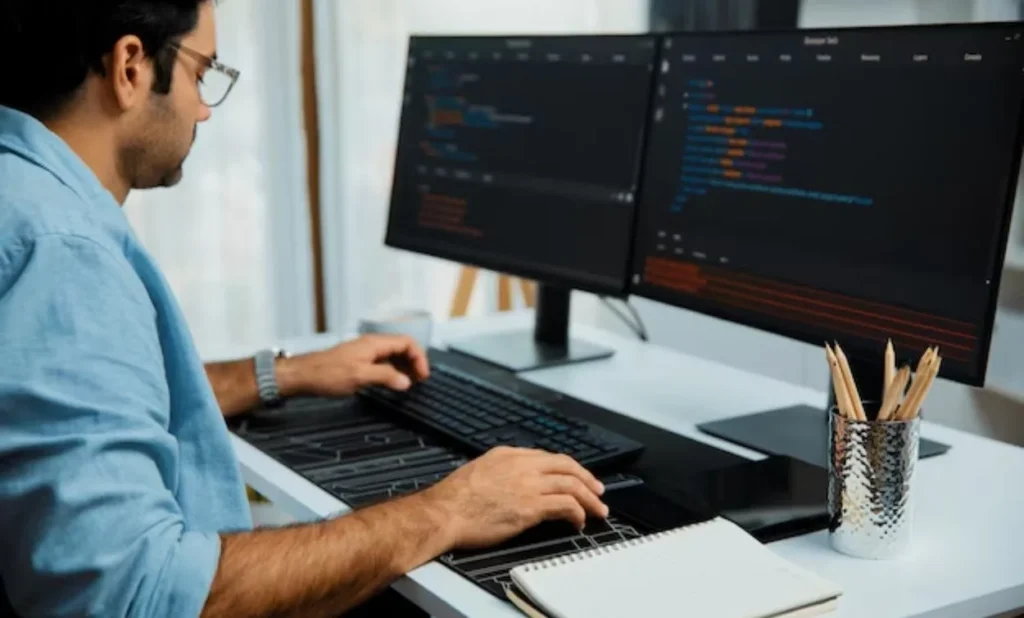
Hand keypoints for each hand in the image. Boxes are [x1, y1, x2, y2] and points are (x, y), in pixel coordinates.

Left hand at [277, 334, 429, 397]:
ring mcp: (365, 352)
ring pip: (393, 355)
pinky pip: (383, 362)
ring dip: (404, 367)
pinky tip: (392, 383)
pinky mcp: (359, 361)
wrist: (302, 375)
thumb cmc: (327, 374)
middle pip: (402, 347)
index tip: (423, 376)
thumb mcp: (360, 376)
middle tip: (419, 381)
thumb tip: (406, 382)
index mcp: (374, 343)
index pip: (407, 342)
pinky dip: (392, 371)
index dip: (419, 357)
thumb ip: (385, 377)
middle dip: (414, 362)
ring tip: (409, 383)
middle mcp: (371, 344)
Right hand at [420, 446, 609, 549]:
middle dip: (587, 479)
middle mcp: (522, 465)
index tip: (576, 478)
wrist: (443, 513)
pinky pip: (565, 505)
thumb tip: (514, 483)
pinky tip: (578, 522)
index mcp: (509, 454)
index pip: (548, 457)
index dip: (568, 468)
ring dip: (589, 499)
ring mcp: (528, 485)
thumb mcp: (479, 471)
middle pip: (567, 466)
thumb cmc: (454, 499)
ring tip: (597, 510)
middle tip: (598, 491)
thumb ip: (501, 471)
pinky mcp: (530, 507)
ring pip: (572, 485)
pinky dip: (578, 513)